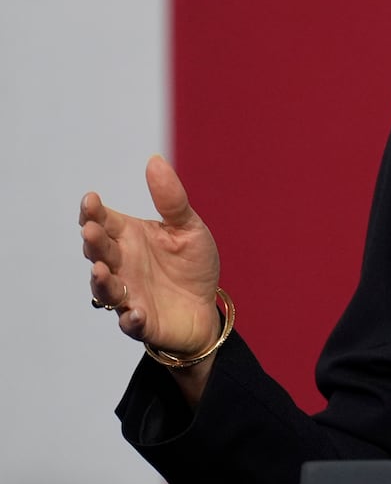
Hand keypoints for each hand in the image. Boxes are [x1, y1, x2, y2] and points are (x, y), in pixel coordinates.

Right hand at [80, 155, 221, 360]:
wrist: (206, 306)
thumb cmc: (191, 265)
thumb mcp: (187, 228)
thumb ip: (170, 199)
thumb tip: (154, 160)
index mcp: (129, 238)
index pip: (104, 222)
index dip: (93, 212)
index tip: (91, 199)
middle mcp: (122, 266)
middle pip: (100, 253)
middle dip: (94, 242)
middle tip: (91, 230)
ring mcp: (128, 295)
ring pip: (106, 290)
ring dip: (102, 282)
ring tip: (102, 271)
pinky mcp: (143, 322)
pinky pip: (131, 323)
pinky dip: (131, 320)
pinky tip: (135, 313)